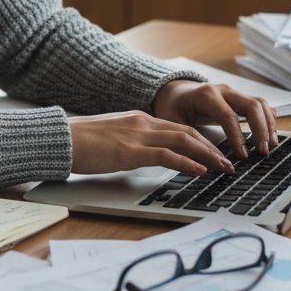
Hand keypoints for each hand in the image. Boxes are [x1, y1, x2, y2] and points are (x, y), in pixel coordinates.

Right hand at [68, 110, 235, 176]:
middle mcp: (143, 123)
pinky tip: (200, 171)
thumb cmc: (81, 143)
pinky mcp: (131, 151)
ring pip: (184, 141)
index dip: (201, 140)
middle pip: (188, 132)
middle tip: (229, 163)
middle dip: (212, 148)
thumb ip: (132, 144)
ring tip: (223, 169)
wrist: (61, 139)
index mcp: (139, 120)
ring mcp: (138, 135)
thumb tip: (145, 156)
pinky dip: (188, 162)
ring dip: (208, 156)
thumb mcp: (112, 140)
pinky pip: (167, 155)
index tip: (216, 153)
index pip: (179, 128)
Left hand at [153, 79, 278, 159]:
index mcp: (206, 95)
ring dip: (269, 124)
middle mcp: (223, 90)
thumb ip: (187, 140)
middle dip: (261, 129)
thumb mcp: (173, 123)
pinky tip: (271, 135)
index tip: (243, 156)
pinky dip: (268, 119)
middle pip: (251, 105)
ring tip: (272, 145)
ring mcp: (233, 92)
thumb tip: (202, 163)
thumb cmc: (173, 107)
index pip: (228, 115)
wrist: (175, 91)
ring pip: (259, 103)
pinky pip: (260, 105)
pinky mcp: (239, 98)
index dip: (238, 136)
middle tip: (264, 152)